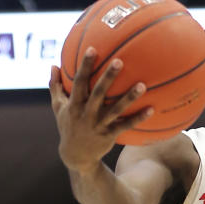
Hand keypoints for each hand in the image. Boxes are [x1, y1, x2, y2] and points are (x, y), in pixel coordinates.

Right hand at [50, 49, 150, 172]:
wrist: (75, 155)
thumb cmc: (68, 125)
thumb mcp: (58, 107)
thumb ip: (55, 86)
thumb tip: (52, 65)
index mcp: (74, 104)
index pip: (79, 81)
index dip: (85, 66)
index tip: (92, 49)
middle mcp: (86, 113)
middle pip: (98, 93)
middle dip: (108, 77)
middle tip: (119, 61)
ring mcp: (99, 124)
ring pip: (115, 110)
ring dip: (129, 98)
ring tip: (142, 85)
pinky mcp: (109, 135)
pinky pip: (126, 125)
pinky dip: (138, 118)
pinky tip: (151, 109)